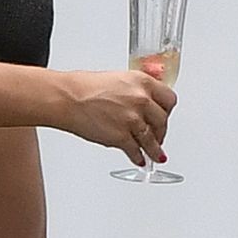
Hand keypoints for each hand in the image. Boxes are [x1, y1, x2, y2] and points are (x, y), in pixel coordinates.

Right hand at [55, 70, 176, 167]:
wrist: (68, 98)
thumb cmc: (85, 87)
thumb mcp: (119, 78)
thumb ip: (136, 89)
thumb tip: (144, 99)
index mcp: (142, 82)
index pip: (169, 99)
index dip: (167, 111)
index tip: (165, 116)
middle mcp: (141, 100)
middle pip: (163, 121)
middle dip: (161, 131)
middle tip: (159, 136)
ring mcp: (132, 120)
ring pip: (153, 140)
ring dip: (155, 150)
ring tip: (158, 155)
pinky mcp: (121, 137)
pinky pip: (136, 151)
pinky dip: (139, 158)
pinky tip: (139, 159)